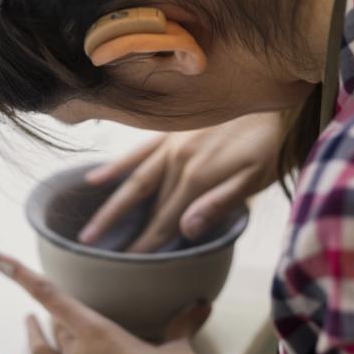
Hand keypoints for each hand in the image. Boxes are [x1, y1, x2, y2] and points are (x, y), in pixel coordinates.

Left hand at [0, 252, 253, 353]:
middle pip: (58, 330)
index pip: (53, 296)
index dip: (19, 275)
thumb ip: (181, 325)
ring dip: (34, 338)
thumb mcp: (182, 353)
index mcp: (102, 335)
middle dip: (59, 319)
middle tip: (64, 313)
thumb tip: (200, 304)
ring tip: (28, 324)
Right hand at [79, 111, 282, 252]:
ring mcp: (168, 145)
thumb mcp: (254, 176)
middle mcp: (176, 162)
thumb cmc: (266, 140)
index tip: (128, 263)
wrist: (262, 89)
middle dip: (120, 233)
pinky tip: (94, 180)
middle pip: (146, 206)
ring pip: (133, 182)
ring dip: (110, 208)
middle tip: (92, 252)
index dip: (148, 244)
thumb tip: (186, 229)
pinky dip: (114, 167)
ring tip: (87, 230)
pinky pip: (135, 152)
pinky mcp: (167, 133)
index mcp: (197, 178)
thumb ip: (219, 203)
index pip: (167, 220)